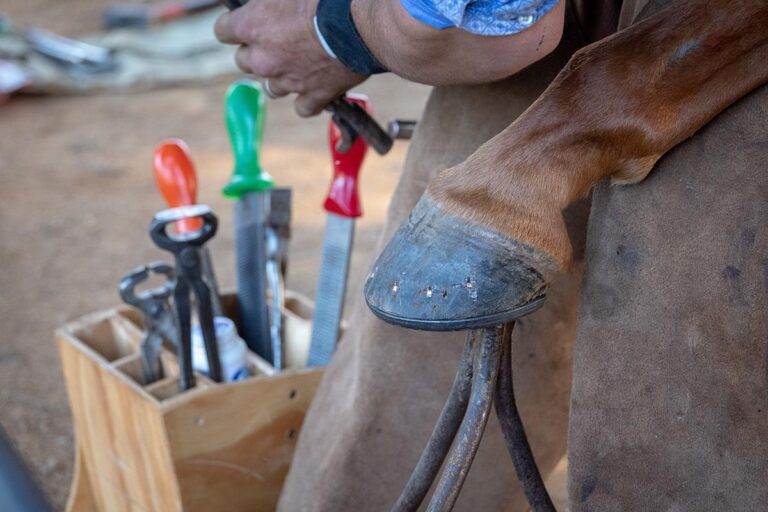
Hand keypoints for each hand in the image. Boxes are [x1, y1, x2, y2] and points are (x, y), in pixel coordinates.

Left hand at [214, 0, 366, 116]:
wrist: (360, 25)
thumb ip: (268, 1)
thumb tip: (266, 3)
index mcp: (251, 26)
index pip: (222, 30)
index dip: (234, 26)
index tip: (245, 22)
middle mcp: (263, 59)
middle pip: (244, 62)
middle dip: (256, 52)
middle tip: (276, 41)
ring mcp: (287, 81)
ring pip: (270, 87)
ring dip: (279, 77)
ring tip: (296, 64)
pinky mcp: (313, 96)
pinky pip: (302, 107)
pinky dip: (307, 99)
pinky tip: (316, 87)